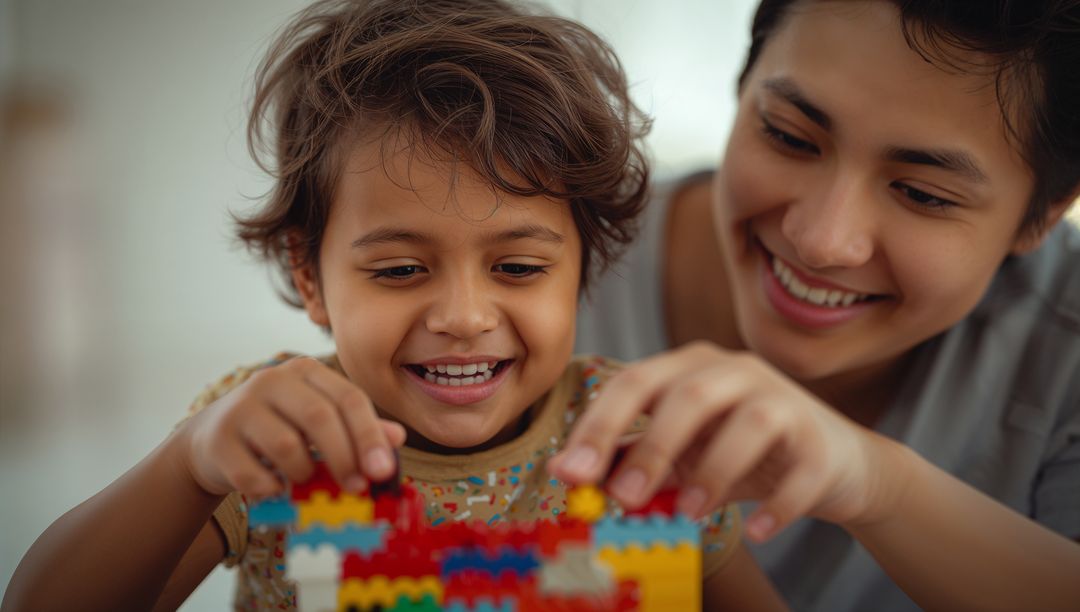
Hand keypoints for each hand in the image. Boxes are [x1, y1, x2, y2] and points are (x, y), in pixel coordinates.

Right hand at [175, 357, 405, 497]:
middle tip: (357, 488)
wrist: (211, 441)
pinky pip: (255, 474)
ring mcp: (240, 407)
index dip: (370, 435)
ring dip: (305, 474)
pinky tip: (275, 487)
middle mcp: (271, 380)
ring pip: (288, 447)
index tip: (383, 470)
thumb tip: (397, 438)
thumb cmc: (279, 431)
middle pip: (320, 417)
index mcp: (305, 371)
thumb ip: (358, 428)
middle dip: (345, 458)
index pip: (348, 397)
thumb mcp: (319, 424)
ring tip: (305, 480)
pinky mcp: (218, 440)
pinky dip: (273, 489)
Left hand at [548, 341, 901, 540]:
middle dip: (653, 448)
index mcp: (691, 366)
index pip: (636, 382)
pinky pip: (802, 468)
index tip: (571, 474)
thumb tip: (568, 472)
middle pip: (691, 394)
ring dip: (715, 470)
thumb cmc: (741, 453)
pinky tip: (757, 531)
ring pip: (750, 421)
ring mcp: (783, 399)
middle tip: (626, 498)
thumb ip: (628, 456)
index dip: (600, 426)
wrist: (832, 463)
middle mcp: (736, 371)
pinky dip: (779, 503)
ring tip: (690, 513)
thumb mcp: (680, 452)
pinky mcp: (820, 440)